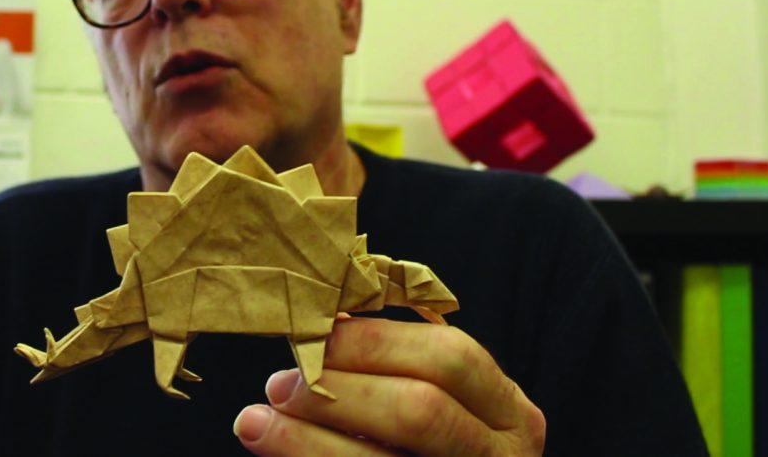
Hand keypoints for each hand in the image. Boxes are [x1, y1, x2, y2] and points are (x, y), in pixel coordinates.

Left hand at [233, 317, 545, 455]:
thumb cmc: (431, 453)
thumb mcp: (441, 408)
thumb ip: (395, 372)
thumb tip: (325, 325)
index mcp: (511, 413)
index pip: (451, 356)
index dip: (374, 341)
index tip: (314, 334)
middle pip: (422, 409)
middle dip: (339, 390)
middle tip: (280, 384)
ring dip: (307, 439)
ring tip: (256, 421)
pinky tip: (275, 446)